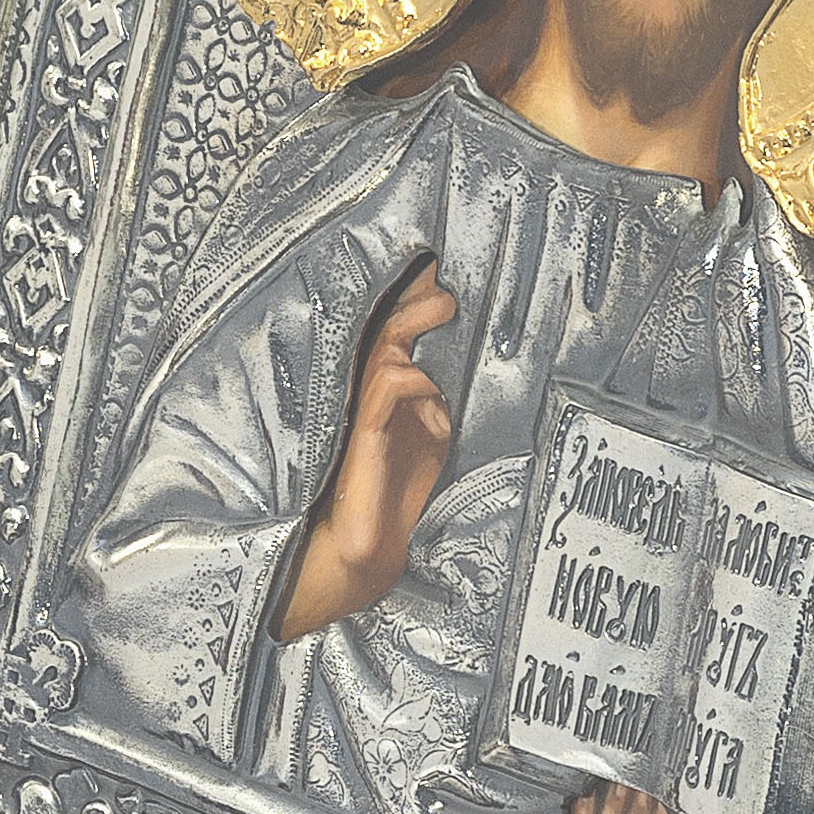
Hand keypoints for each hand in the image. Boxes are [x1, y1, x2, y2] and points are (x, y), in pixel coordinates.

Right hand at [274, 256, 458, 640]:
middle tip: (443, 282)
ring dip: (413, 325)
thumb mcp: (431, 434)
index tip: (440, 271)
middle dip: (415, 300)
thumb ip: (439, 400)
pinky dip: (407, 380)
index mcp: (386, 389)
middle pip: (386, 330)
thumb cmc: (398, 487)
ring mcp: (363, 413)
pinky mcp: (362, 438)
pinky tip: (423, 380)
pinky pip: (382, 393)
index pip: (396, 332)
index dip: (414, 300)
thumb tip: (450, 371)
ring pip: (383, 353)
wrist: (370, 543)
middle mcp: (369, 393)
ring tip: (443, 305)